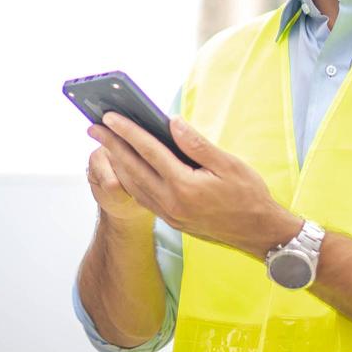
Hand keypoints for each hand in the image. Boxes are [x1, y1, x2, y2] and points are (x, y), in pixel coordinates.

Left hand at [87, 112, 301, 258]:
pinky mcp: (171, 220)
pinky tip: (125, 167)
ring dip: (116, 162)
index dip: (127, 132)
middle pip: (132, 168)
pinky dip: (129, 179)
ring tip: (104, 143)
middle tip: (93, 127)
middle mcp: (171, 202)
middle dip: (111, 145)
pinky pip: (142, 196)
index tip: (109, 117)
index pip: (148, 151)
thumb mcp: (229, 164)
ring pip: (133, 184)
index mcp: (184, 185)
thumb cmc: (248, 196)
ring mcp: (169, 214)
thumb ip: (197, 144)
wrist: (258, 234)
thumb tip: (172, 123)